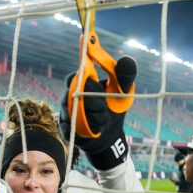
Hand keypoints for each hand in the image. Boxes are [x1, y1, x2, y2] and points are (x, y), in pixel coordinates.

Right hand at [60, 56, 136, 170]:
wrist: (111, 133)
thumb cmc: (115, 106)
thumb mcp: (124, 90)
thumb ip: (126, 75)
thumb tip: (126, 59)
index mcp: (81, 83)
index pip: (74, 78)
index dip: (85, 83)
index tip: (99, 88)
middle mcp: (69, 97)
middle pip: (71, 96)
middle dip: (91, 102)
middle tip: (104, 108)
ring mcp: (66, 112)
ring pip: (72, 113)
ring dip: (92, 117)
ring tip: (104, 120)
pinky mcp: (66, 129)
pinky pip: (70, 128)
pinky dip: (86, 129)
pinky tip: (97, 130)